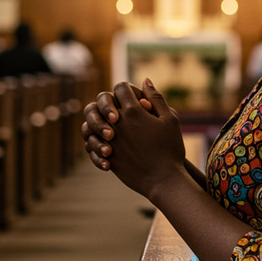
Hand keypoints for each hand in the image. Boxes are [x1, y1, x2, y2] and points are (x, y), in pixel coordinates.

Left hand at [82, 79, 185, 200]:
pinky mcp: (106, 156)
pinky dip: (95, 140)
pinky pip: (91, 143)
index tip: (132, 97)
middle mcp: (117, 124)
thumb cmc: (171, 149)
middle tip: (120, 110)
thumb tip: (145, 80)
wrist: (164, 180)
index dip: (126, 89)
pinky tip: (108, 144)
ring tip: (111, 127)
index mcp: (134, 111)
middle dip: (109, 102)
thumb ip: (156, 98)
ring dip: (98, 120)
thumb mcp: (170, 119)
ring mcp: (109, 140)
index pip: (121, 88)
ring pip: (91, 121)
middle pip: (102, 101)